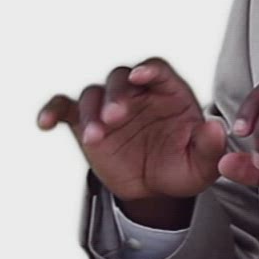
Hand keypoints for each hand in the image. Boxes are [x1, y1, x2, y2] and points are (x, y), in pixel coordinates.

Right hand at [36, 58, 224, 203]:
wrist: (154, 188)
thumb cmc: (181, 168)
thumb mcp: (202, 166)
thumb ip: (210, 147)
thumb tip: (214, 128)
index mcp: (168, 92)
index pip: (157, 69)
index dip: (149, 70)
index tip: (142, 77)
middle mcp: (136, 93)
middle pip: (121, 78)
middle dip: (117, 94)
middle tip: (116, 116)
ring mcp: (108, 106)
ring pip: (93, 94)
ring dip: (91, 110)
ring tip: (95, 137)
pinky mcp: (84, 122)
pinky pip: (64, 108)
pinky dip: (52, 110)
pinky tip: (44, 123)